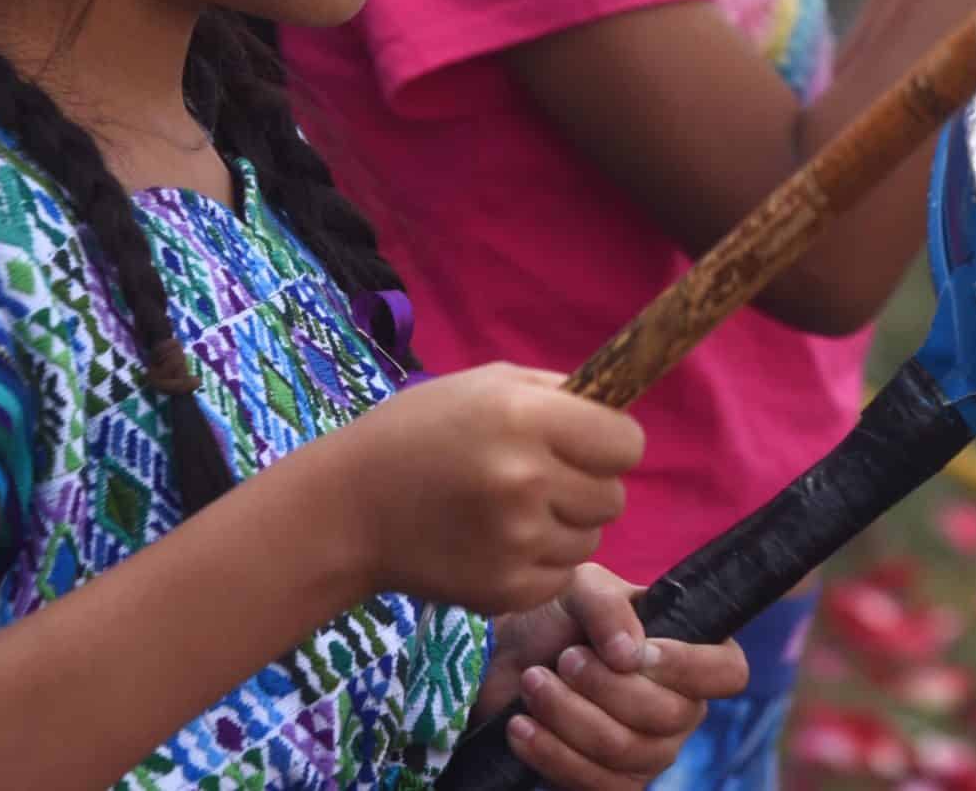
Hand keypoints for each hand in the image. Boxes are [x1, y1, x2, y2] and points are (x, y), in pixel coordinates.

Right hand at [327, 364, 642, 617]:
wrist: (347, 509)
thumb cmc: (417, 432)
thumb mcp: (485, 385)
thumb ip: (556, 393)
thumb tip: (616, 410)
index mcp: (525, 418)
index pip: (627, 443)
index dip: (611, 443)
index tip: (587, 445)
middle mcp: (526, 479)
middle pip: (614, 497)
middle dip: (586, 486)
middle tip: (539, 479)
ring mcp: (517, 541)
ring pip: (591, 540)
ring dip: (564, 527)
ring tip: (511, 512)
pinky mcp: (505, 590)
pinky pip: (561, 576)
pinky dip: (540, 564)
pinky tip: (497, 543)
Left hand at [478, 566, 748, 790]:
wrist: (510, 657)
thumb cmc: (559, 618)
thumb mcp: (582, 588)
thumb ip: (608, 606)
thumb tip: (629, 654)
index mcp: (691, 656)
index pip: (727, 672)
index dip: (687, 667)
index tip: (635, 652)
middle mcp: (681, 710)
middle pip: (666, 716)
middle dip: (603, 686)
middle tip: (564, 659)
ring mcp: (650, 754)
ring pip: (622, 749)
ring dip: (567, 714)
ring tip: (533, 682)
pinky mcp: (611, 784)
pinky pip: (595, 785)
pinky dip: (551, 754)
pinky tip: (522, 726)